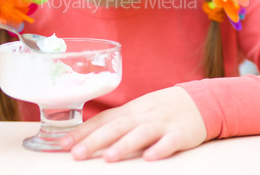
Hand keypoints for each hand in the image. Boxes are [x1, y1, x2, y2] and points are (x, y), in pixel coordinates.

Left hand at [60, 86, 206, 161]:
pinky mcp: (180, 133)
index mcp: (130, 110)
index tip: (63, 145)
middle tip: (77, 155)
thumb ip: (117, 122)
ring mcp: (162, 123)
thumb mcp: (137, 111)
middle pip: (117, 126)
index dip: (83, 131)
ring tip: (108, 158)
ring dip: (124, 145)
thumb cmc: (160, 108)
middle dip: (96, 141)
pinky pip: (170, 142)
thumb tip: (87, 136)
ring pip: (141, 133)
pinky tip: (150, 158)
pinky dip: (160, 149)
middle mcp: (142, 115)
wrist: (196, 101)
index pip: (103, 120)